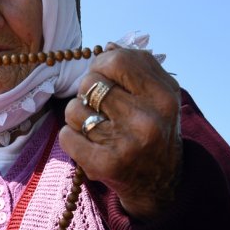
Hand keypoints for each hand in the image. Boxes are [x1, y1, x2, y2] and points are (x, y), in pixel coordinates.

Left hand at [59, 42, 181, 218]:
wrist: (161, 184)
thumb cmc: (154, 131)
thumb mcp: (160, 96)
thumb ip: (139, 67)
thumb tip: (108, 46)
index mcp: (163, 96)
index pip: (117, 60)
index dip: (101, 64)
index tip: (103, 76)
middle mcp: (147, 120)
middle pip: (90, 82)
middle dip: (87, 90)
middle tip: (99, 105)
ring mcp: (125, 144)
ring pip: (74, 109)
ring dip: (78, 116)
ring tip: (96, 127)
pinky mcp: (105, 165)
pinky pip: (66, 135)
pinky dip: (71, 137)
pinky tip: (87, 143)